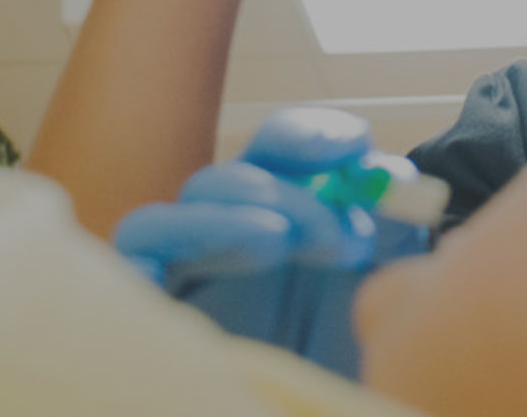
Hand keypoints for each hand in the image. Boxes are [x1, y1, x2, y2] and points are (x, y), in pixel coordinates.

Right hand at [112, 107, 430, 377]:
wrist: (307, 414)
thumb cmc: (340, 372)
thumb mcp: (380, 301)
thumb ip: (387, 235)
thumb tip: (393, 175)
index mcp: (274, 229)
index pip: (276, 155)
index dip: (311, 137)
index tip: (358, 148)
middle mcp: (219, 249)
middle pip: (224, 181)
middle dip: (283, 190)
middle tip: (335, 233)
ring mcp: (177, 278)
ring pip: (173, 208)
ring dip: (229, 210)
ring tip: (279, 239)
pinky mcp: (144, 310)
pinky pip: (134, 252)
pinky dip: (165, 241)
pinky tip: (231, 246)